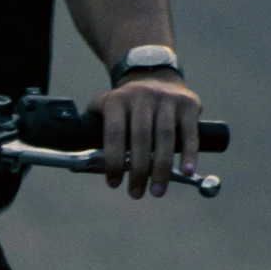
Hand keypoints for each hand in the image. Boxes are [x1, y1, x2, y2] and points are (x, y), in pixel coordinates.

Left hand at [92, 73, 201, 198]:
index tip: (114, 183)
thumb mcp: (105, 107)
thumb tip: (81, 164)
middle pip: (140, 138)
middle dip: (139, 170)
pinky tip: (187, 172)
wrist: (155, 75)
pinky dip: (189, 154)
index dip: (113, 161)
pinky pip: (189, 132)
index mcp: (118, 100)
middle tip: (136, 194)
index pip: (114, 133)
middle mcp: (142, 96)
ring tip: (158, 192)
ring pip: (165, 137)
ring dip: (162, 168)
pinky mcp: (188, 104)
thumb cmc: (126, 105)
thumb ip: (94, 130)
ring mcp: (167, 98)